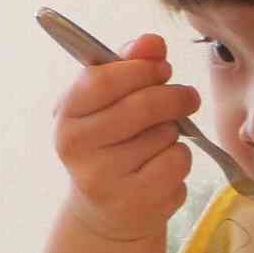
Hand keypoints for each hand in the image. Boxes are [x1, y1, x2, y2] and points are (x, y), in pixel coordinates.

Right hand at [53, 33, 197, 242]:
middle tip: (187, 97)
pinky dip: (179, 158)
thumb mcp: (108, 101)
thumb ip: (129, 65)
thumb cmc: (111, 141)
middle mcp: (76, 148)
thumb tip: (152, 42)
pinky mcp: (134, 202)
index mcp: (66, 115)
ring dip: (174, 132)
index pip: (103, 80)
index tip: (162, 68)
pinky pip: (177, 161)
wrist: (105, 210)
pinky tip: (161, 167)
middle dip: (174, 96)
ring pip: (165, 134)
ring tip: (157, 142)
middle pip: (141, 106)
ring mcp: (103, 179)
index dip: (141, 69)